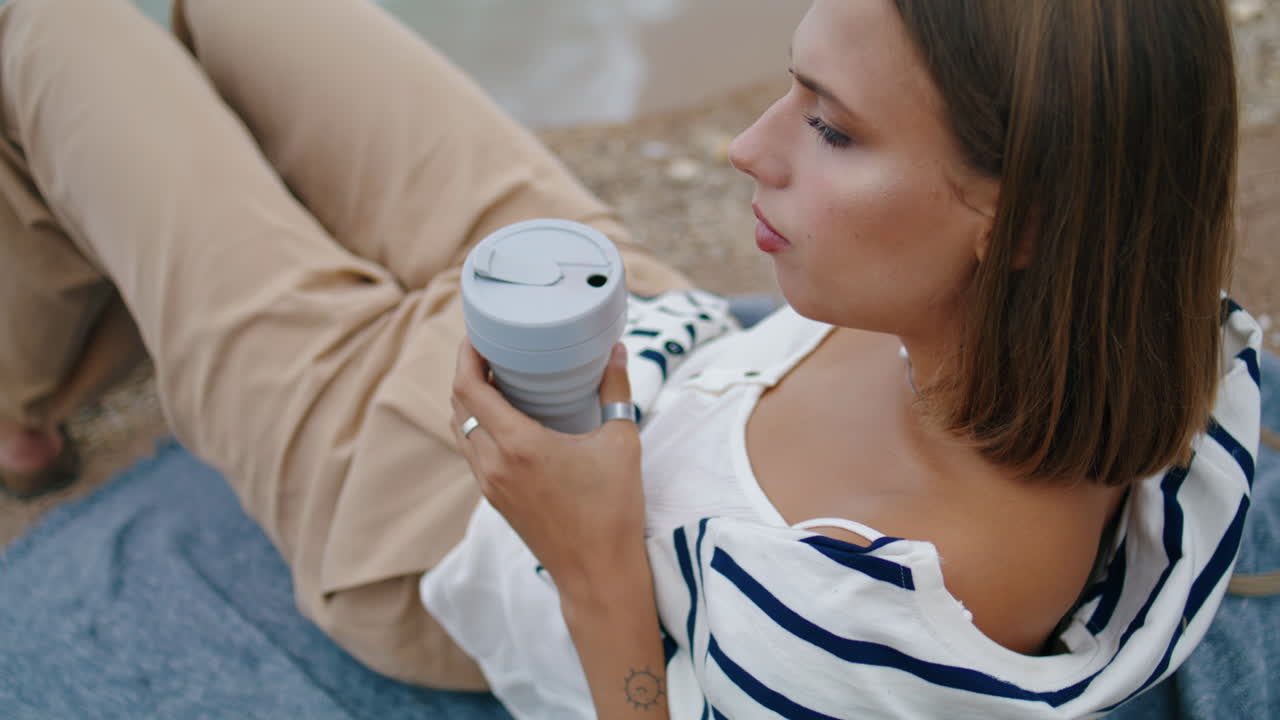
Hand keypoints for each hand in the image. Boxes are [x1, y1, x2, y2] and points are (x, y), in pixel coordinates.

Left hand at [450, 341, 647, 600]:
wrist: (598, 574)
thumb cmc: (614, 509)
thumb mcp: (621, 443)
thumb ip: (615, 390)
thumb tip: (616, 348)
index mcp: (518, 445)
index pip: (468, 388)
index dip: (465, 355)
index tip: (479, 332)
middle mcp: (494, 464)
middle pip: (458, 405)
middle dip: (466, 371)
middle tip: (488, 347)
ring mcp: (490, 485)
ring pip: (460, 430)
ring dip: (468, 400)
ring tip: (493, 376)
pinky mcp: (496, 500)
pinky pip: (472, 452)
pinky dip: (477, 426)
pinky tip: (503, 416)